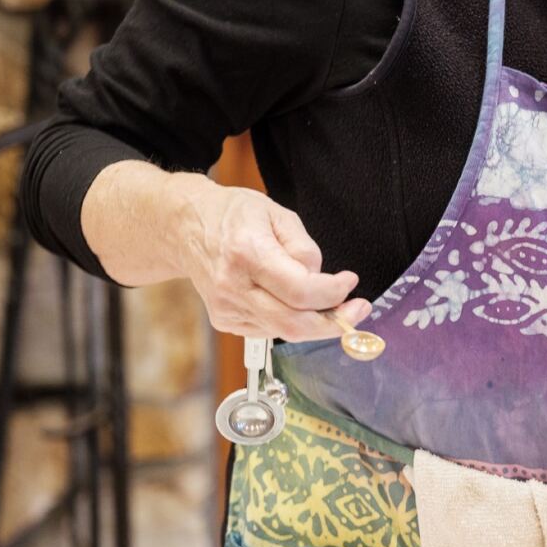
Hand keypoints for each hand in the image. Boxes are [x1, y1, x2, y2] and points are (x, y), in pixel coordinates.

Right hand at [176, 178, 368, 341]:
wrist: (188, 227)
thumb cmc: (233, 215)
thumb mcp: (278, 214)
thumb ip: (303, 248)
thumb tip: (319, 278)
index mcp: (247, 254)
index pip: (299, 291)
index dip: (333, 293)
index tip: (350, 281)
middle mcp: (233, 286)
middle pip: (293, 324)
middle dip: (334, 322)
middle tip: (358, 310)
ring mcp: (226, 308)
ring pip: (283, 333)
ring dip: (318, 324)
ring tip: (336, 306)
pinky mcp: (225, 320)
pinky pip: (270, 330)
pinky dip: (293, 322)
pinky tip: (300, 304)